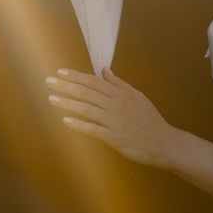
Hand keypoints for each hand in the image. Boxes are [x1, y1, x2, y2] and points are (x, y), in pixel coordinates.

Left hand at [48, 66, 192, 170]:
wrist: (163, 142)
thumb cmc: (150, 120)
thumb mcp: (137, 96)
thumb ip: (119, 84)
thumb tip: (104, 70)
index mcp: (121, 94)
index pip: (94, 82)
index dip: (76, 76)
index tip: (60, 72)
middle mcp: (116, 105)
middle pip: (87, 93)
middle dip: (66, 86)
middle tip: (49, 81)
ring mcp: (114, 121)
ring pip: (87, 109)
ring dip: (68, 103)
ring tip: (52, 99)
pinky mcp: (113, 137)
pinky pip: (93, 129)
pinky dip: (79, 124)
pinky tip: (66, 121)